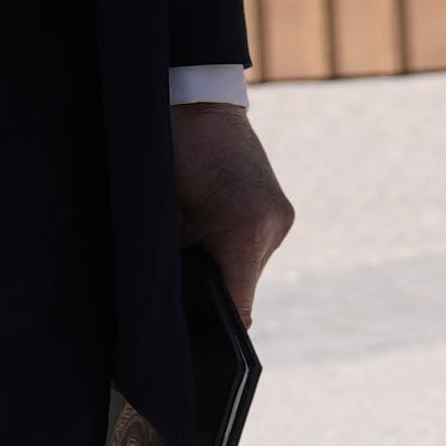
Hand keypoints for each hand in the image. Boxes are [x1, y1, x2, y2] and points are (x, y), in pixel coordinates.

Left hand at [171, 102, 294, 324]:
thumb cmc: (170, 156)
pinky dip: (233, 248)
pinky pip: (256, 246)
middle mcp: (273, 226)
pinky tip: (210, 233)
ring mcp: (280, 217)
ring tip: (192, 249)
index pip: (237, 307)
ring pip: (250, 269)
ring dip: (224, 267)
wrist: (195, 101)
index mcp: (244, 231)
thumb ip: (180, 258)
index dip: (214, 329)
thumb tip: (177, 303)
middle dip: (213, 293)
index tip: (192, 344)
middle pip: (244, 290)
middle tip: (180, 291)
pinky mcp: (280, 208)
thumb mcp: (165, 216)